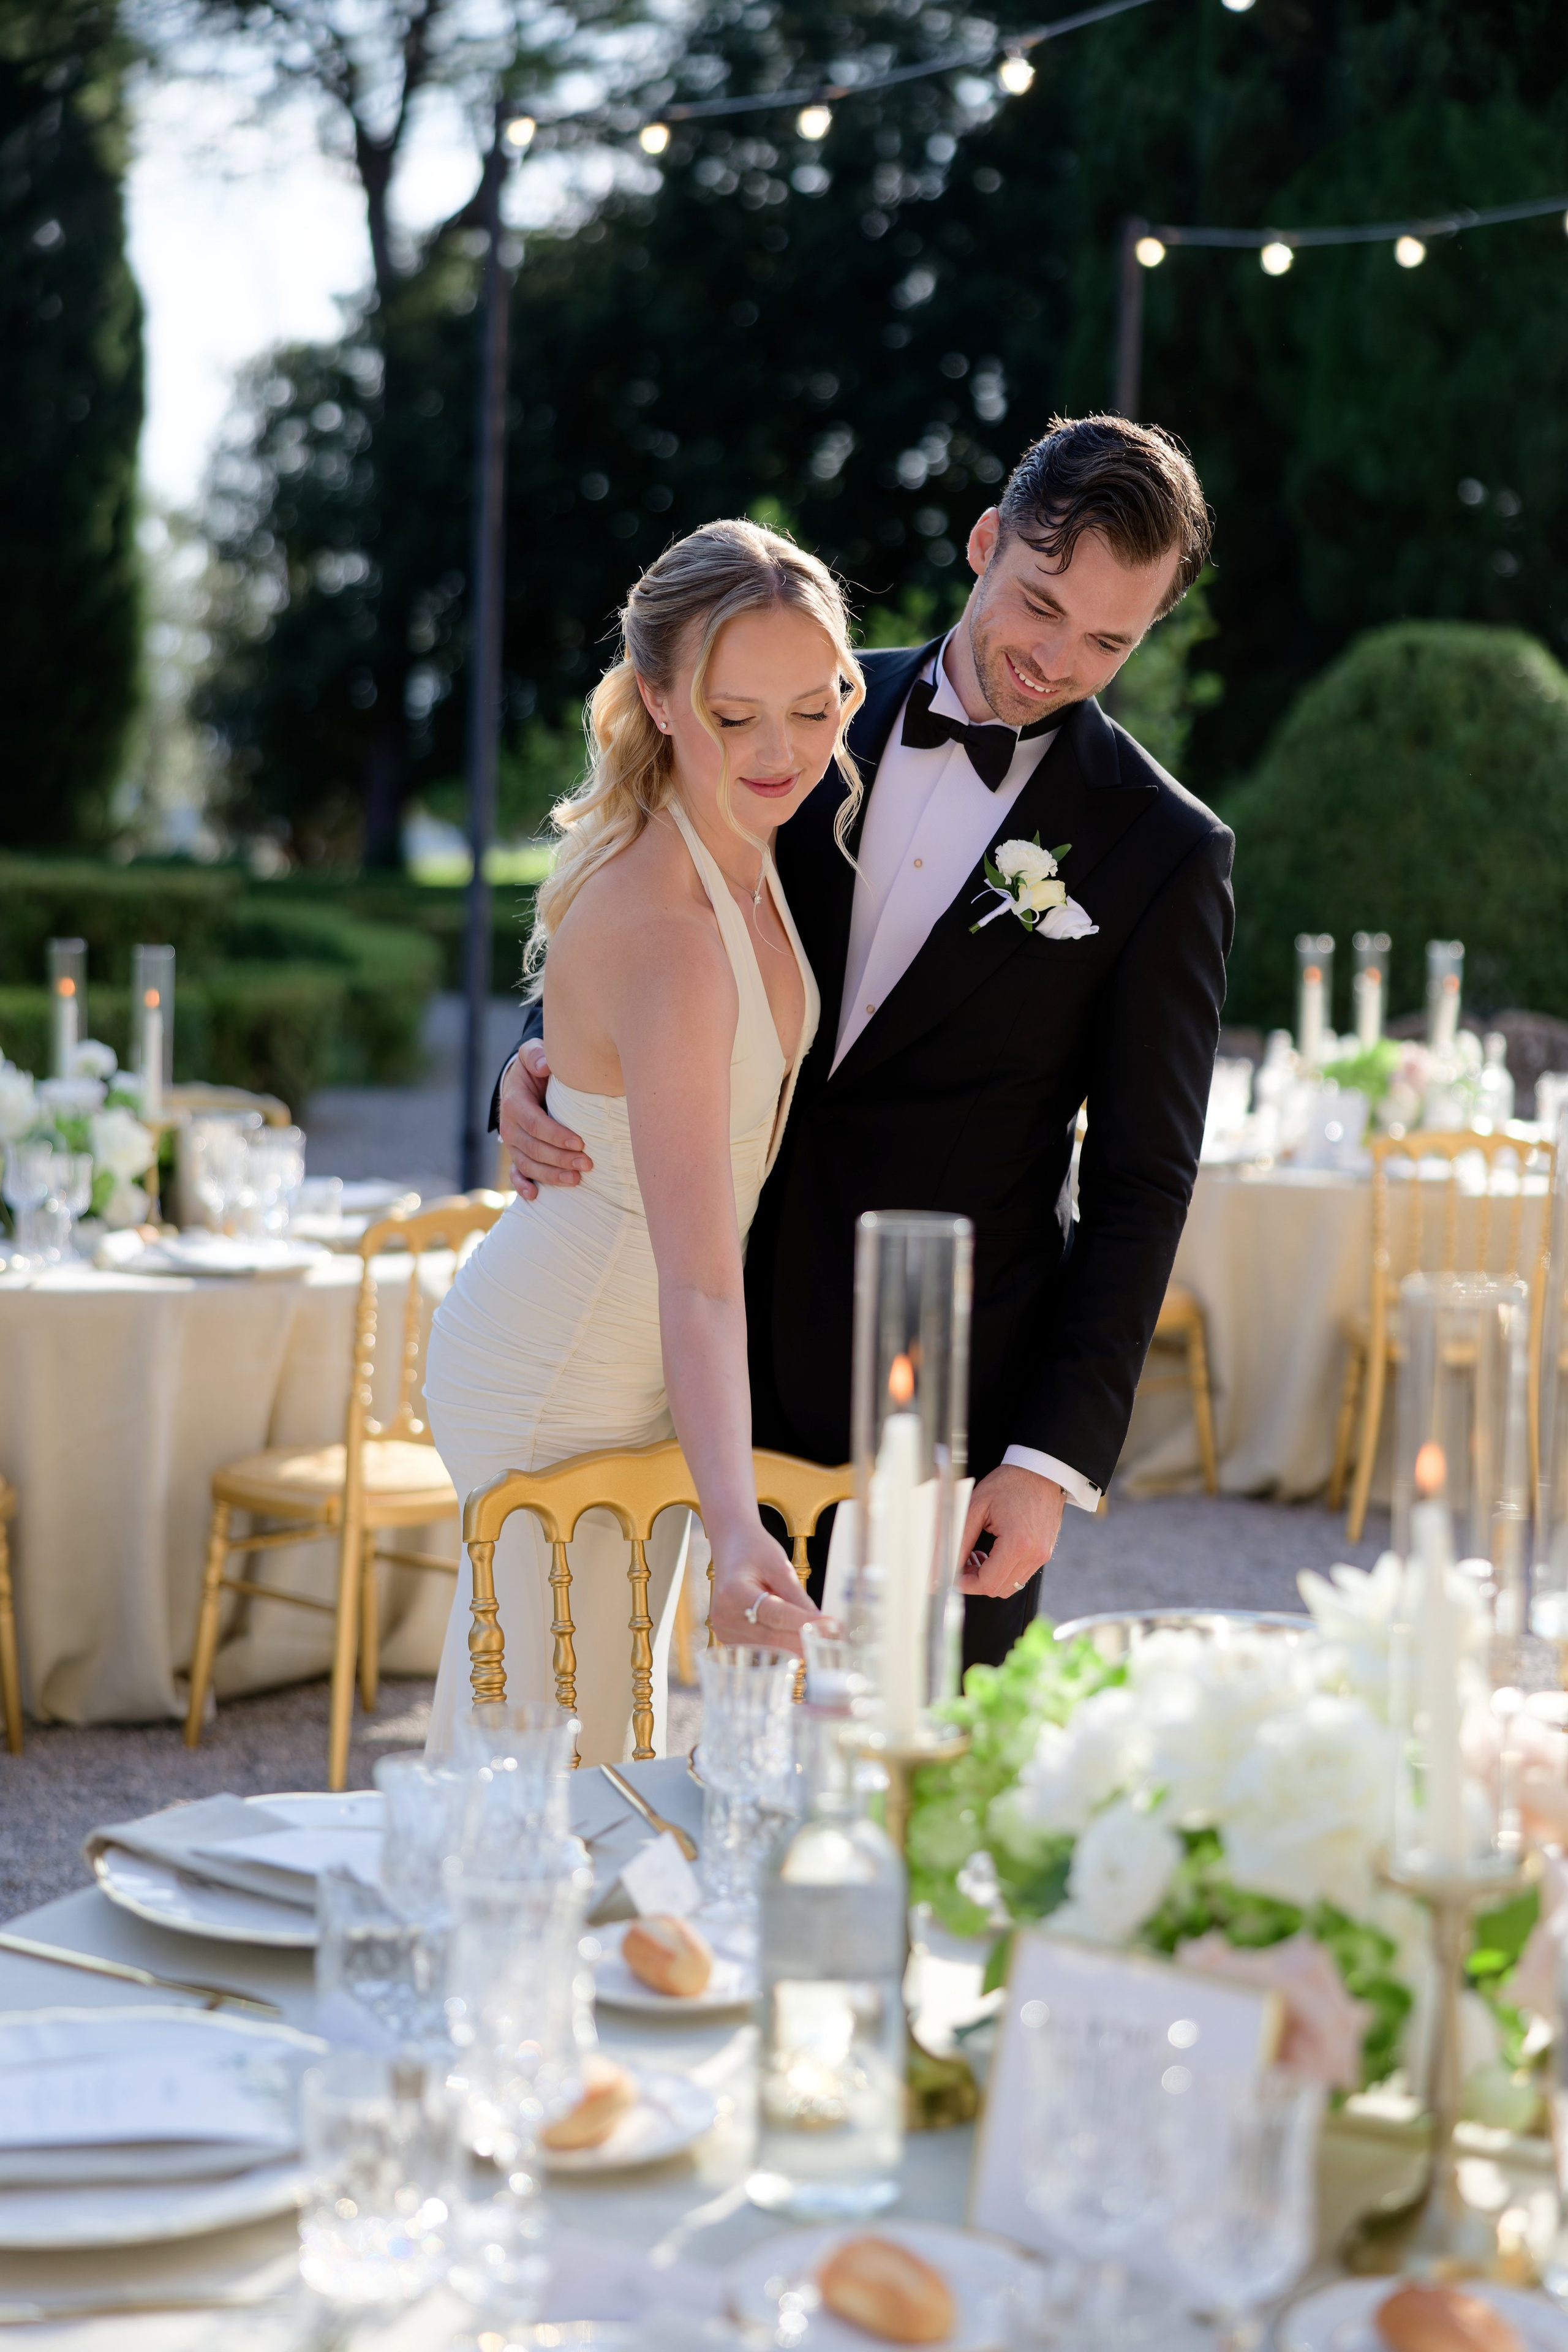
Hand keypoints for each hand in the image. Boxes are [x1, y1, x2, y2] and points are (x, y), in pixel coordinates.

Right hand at [499, 1039, 592, 1199]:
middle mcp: (509, 1127)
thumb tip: (545, 1064)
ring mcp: (512, 1144)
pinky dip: (522, 1186)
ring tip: (575, 1180)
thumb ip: (535, 1055)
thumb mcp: (532, 1055)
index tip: (580, 1142)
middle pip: (533, 1148)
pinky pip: (516, 1174)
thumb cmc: (534, 1068)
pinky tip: (535, 1196)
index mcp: (514, 1103)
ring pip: (528, 1165)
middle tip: (587, 1164)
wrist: (523, 1082)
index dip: (556, 1136)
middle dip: (560, 1159)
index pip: (535, 1124)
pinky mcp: (516, 1154)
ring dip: (550, 1175)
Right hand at [708, 1525, 820, 1654]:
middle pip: (773, 1637)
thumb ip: (797, 1595)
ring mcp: (724, 1631)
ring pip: (769, 1648)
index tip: (832, 1625)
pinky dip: (783, 1647)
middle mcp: (723, 1617)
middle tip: (834, 1636)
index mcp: (733, 1593)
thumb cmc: (755, 1551)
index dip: (806, 1622)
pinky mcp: (729, 1639)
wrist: (731, 1547)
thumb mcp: (779, 1565)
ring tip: (821, 1638)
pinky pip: (761, 1649)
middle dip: (806, 1638)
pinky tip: (800, 1640)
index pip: (776, 1615)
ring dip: (797, 1646)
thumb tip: (819, 1623)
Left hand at [957, 1465, 1064, 1598]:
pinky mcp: (1044, 1554)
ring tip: (978, 1556)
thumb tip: (945, 1563)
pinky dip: (1003, 1572)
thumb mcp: (977, 1506)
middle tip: (963, 1562)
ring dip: (989, 1578)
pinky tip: (993, 1554)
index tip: (954, 1574)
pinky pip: (1020, 1576)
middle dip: (975, 1581)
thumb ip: (960, 1539)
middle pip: (999, 1589)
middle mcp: (1034, 1554)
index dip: (965, 1583)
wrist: (1040, 1471)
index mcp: (1017, 1543)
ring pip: (1010, 1587)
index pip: (988, 1583)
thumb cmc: (1011, 1482)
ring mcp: (1042, 1555)